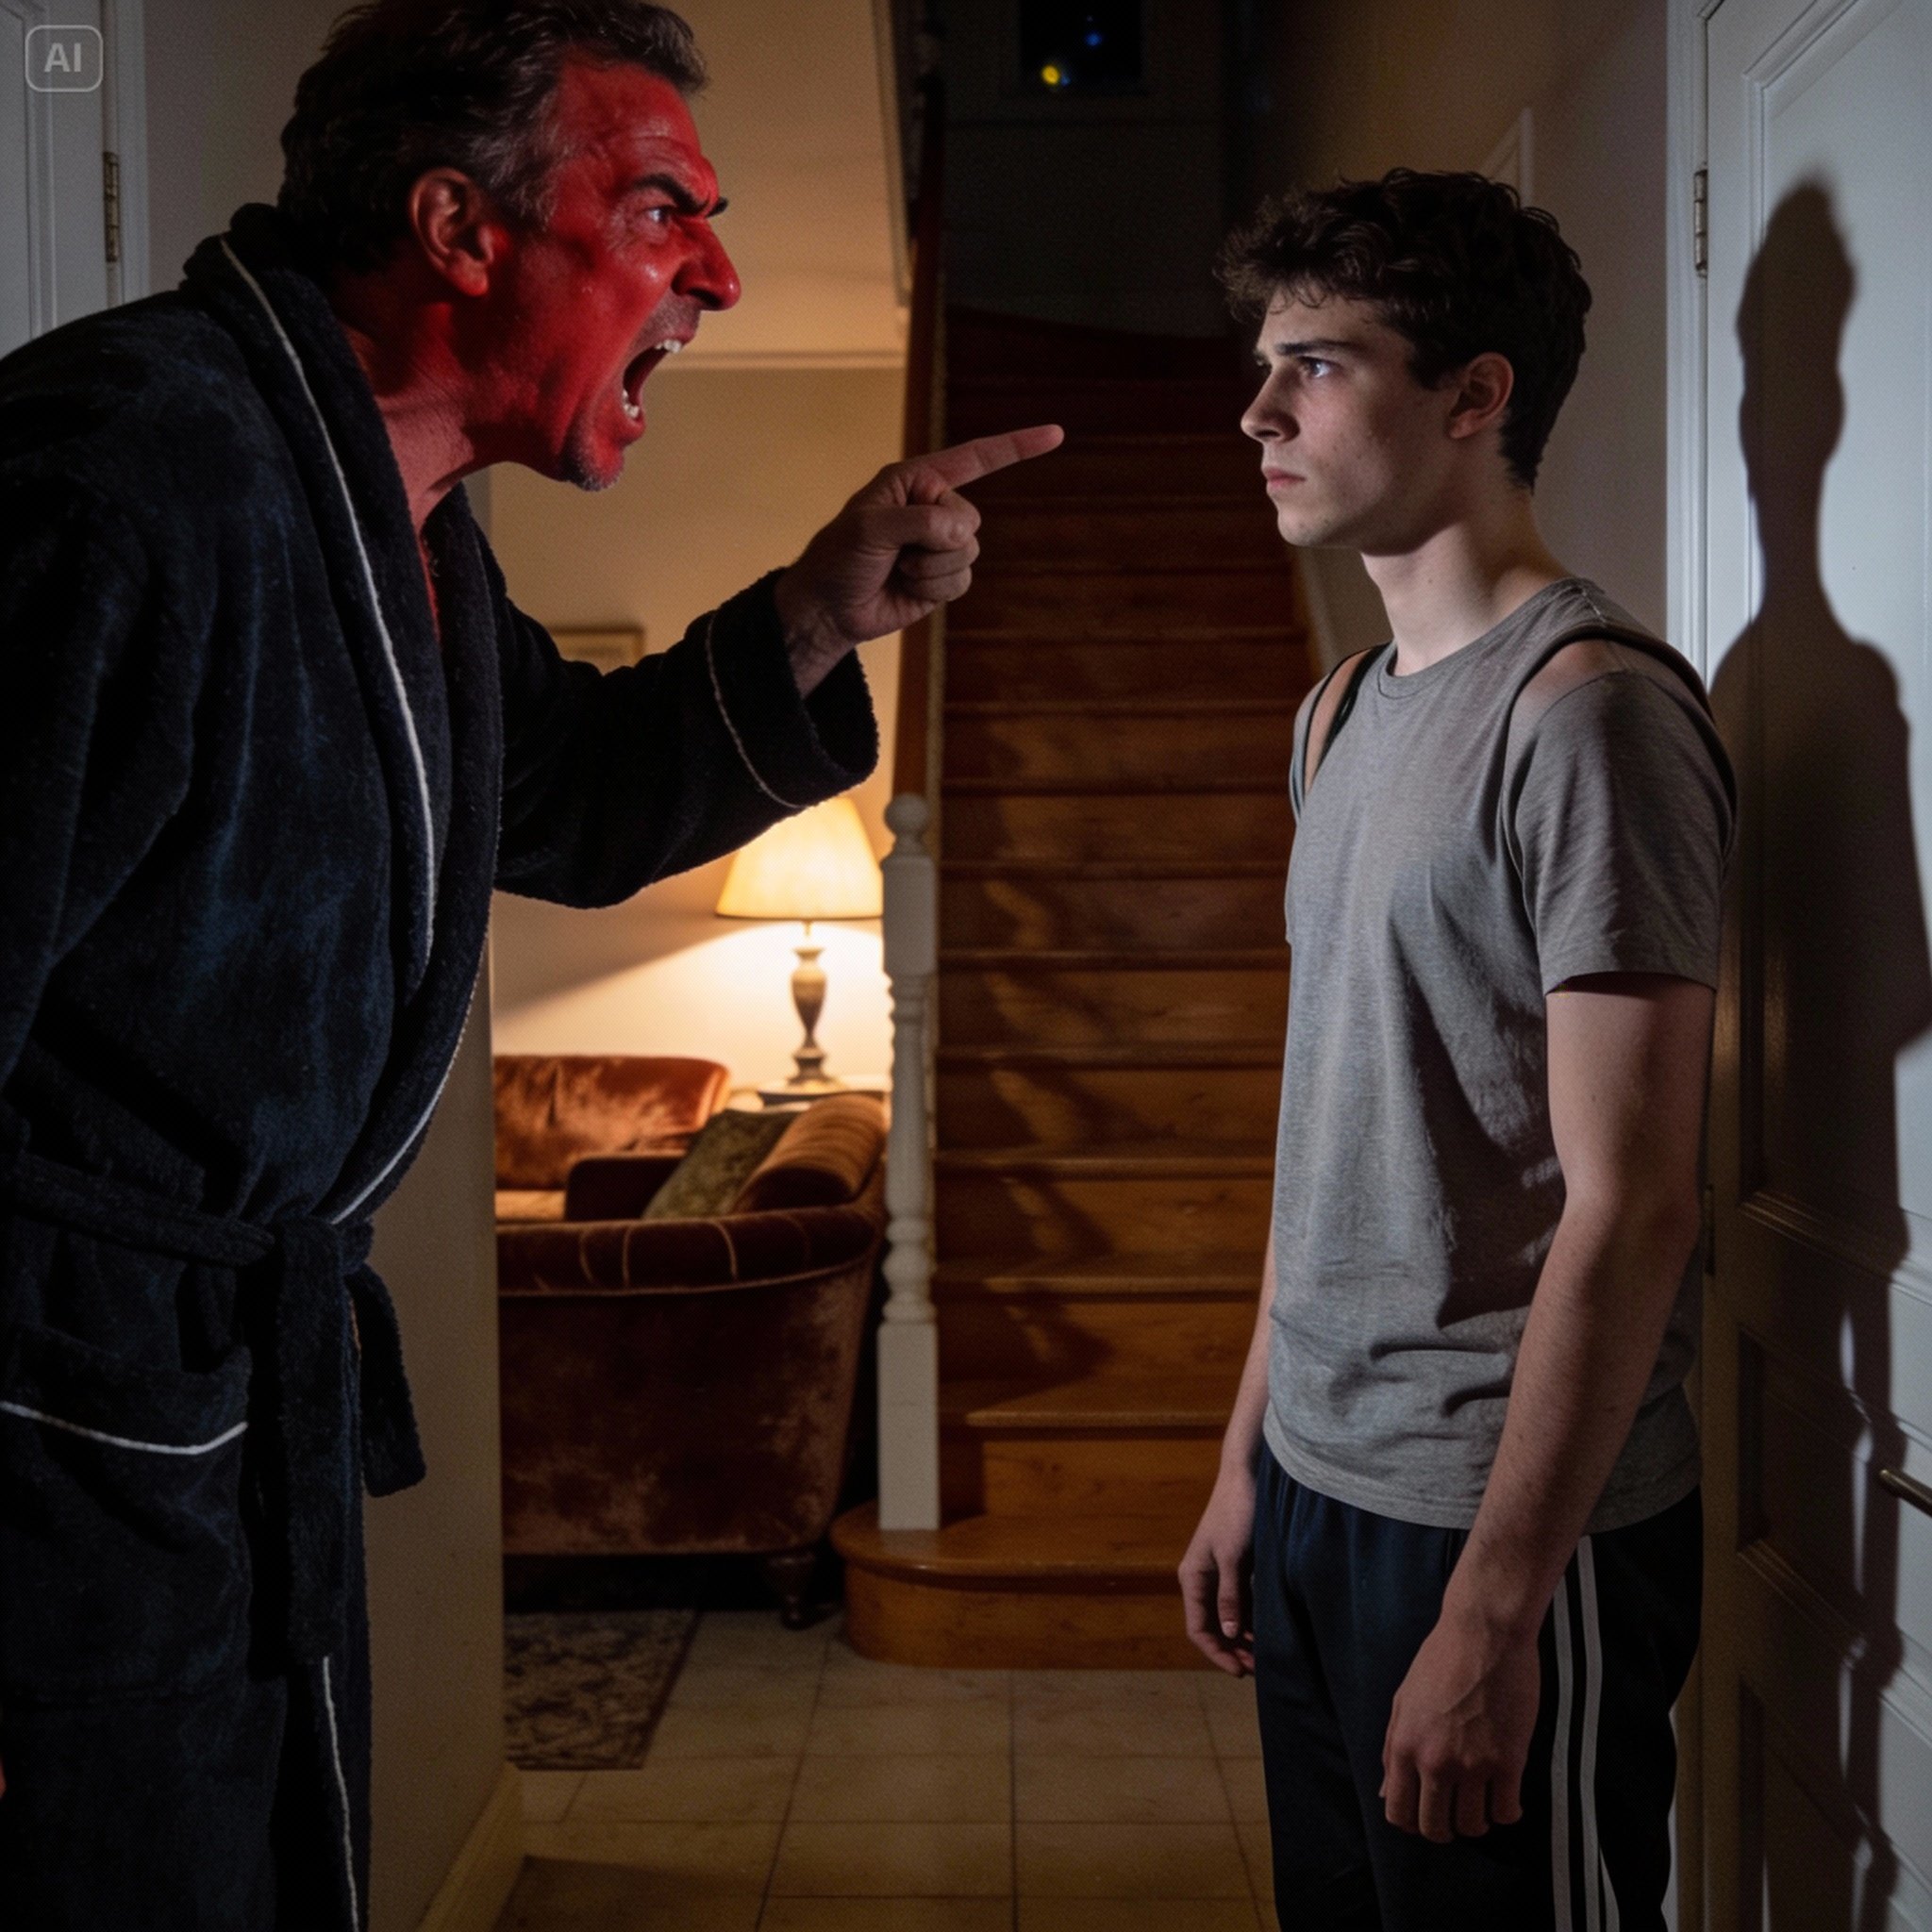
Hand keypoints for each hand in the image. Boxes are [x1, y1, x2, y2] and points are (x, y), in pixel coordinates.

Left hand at [772, 424, 1063, 692]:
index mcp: (915, 480)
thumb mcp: (869, 529)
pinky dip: (934, 588)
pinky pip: (962, 580)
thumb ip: (919, 521)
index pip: (974, 458)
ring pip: (969, 552)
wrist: (829, 609)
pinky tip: (907, 587)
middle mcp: (933, 507)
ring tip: (897, 569)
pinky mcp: (943, 578)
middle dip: (936, 540)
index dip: (1015, 447)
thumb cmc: (839, 558)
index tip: (1055, 434)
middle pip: (970, 518)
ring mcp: (940, 544)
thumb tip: (963, 532)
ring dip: (931, 568)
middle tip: (897, 551)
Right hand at [1179, 1465, 1256, 1674]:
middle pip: (1212, 1626)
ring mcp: (1221, 1574)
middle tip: (1257, 1670)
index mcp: (1193, 1577)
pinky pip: (1241, 1603)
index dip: (1216, 1652)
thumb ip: (1231, 1595)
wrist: (1247, 1476)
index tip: (1240, 1671)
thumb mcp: (1234, 1557)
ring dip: (1242, 1638)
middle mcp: (1203, 1579)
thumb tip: (1229, 1632)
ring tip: (1265, 1656)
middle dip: (1231, 1650)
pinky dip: (1251, 1620)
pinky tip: (1267, 1631)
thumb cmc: (1237, 1513)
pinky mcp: (1237, 1567)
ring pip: (1228, 1617)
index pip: (1197, 1628)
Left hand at [1380, 1605, 1540, 1841]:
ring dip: (1478, 1821)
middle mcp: (1435, 1761)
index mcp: (1404, 1746)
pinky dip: (1507, 1811)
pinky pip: (1507, 1812)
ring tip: (1481, 1800)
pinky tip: (1506, 1796)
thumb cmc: (1441, 1659)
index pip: (1399, 1813)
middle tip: (1456, 1812)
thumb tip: (1385, 1791)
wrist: (1485, 1632)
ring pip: (1474, 1826)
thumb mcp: (1403, 1701)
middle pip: (1436, 1828)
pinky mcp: (1509, 1761)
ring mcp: (1473, 1764)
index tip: (1426, 1816)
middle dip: (1445, 1828)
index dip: (1411, 1823)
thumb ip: (1392, 1748)